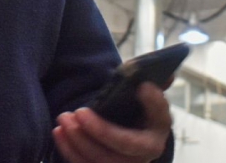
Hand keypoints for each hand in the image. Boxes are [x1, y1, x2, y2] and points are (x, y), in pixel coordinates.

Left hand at [53, 83, 171, 162]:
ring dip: (78, 140)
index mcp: (157, 128)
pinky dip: (69, 150)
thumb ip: (150, 83)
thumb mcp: (143, 96)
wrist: (124, 134)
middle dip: (100, 130)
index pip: (160, 116)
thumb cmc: (132, 111)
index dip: (154, 103)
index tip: (142, 87)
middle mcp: (146, 153)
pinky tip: (59, 132)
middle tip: (79, 112)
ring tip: (63, 118)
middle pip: (124, 145)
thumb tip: (167, 71)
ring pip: (101, 160)